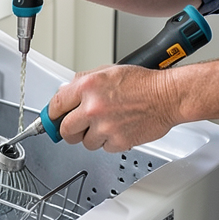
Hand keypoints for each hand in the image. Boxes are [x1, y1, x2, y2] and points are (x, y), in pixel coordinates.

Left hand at [46, 65, 179, 152]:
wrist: (167, 96)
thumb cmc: (142, 83)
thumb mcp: (108, 71)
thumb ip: (83, 82)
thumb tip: (66, 92)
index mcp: (88, 86)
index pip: (56, 105)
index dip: (53, 115)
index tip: (52, 120)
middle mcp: (93, 107)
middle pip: (65, 130)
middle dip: (69, 130)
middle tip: (76, 127)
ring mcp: (105, 127)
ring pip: (84, 142)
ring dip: (92, 136)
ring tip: (107, 124)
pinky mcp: (118, 142)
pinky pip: (103, 148)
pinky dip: (109, 142)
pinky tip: (119, 128)